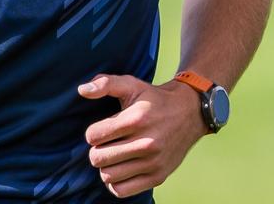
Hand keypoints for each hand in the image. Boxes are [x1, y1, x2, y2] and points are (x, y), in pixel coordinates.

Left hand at [80, 74, 208, 197]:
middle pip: (98, 158)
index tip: (103, 129)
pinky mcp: (158, 176)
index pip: (93, 136)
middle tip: (107, 144)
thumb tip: (82, 90)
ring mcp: (153, 162)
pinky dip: (116, 183)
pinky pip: (122, 190)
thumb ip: (106, 84)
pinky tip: (121, 169)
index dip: (94, 132)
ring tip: (115, 155)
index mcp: (136, 119)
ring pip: (108, 176)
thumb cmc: (155, 99)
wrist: (191, 112)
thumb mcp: (132, 84)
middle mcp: (146, 142)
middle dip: (97, 150)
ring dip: (106, 166)